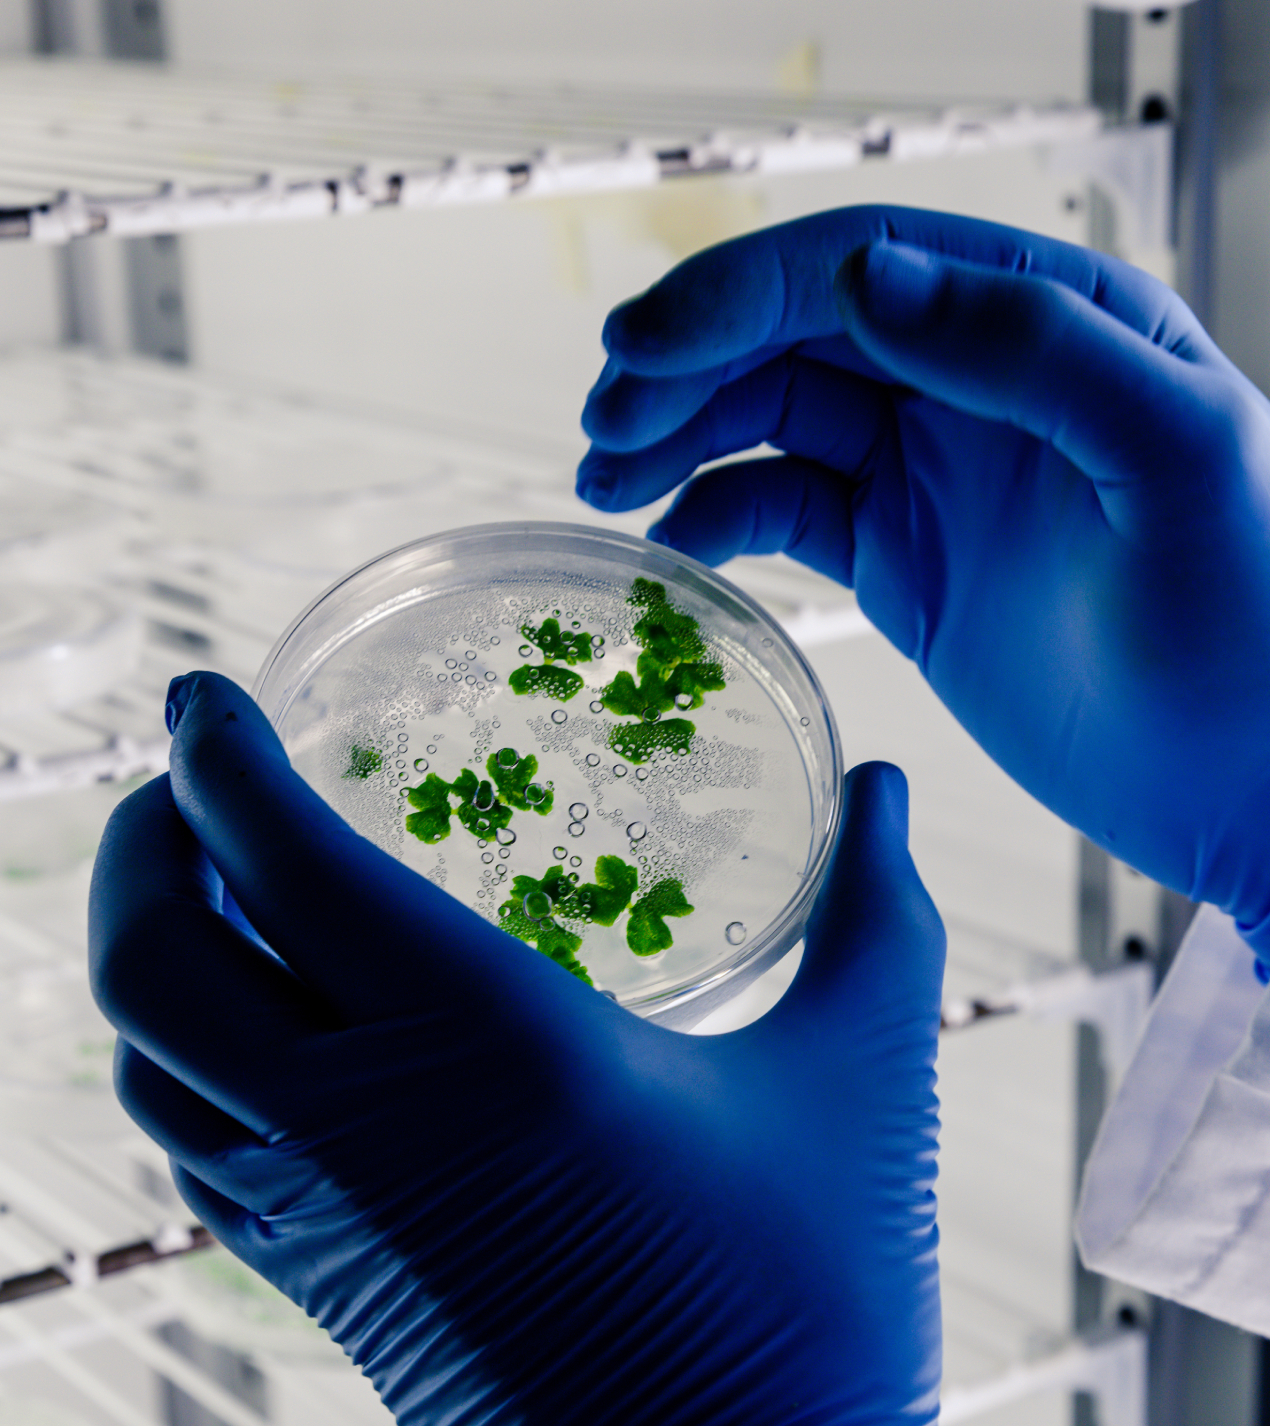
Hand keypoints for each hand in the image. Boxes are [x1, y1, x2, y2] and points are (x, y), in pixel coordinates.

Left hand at [89, 672, 943, 1425]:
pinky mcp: (336, 1296)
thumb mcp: (863, 1081)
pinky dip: (187, 1072)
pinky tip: (268, 1047)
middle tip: (196, 788)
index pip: (273, 855)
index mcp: (482, 1038)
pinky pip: (199, 1157)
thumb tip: (884, 786)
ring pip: (150, 1066)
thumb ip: (875, 912)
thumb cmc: (809, 1308)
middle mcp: (366, 1121)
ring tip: (217, 899)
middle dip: (139, 848)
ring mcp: (331, 1221)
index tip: (205, 693)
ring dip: (149, 961)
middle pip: (148, 959)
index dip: (212, 753)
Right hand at [578, 206, 1269, 960]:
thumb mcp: (1168, 452)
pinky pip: (788, 513)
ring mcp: (936, 473)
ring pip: (776, 419)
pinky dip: (720, 517)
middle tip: (604, 424)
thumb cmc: (1244, 615)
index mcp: (1053, 318)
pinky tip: (671, 546)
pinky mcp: (905, 565)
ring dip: (682, 438)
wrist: (1242, 781)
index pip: (872, 262)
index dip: (744, 292)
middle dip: (689, 366)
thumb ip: (1030, 350)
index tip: (646, 345)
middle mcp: (981, 379)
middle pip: (800, 333)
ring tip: (602, 481)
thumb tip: (865, 279)